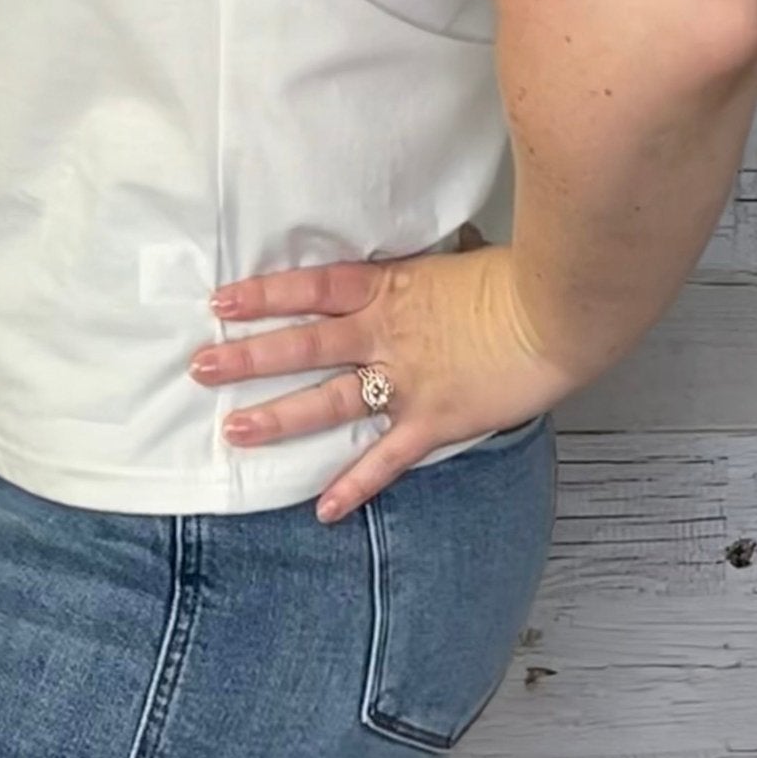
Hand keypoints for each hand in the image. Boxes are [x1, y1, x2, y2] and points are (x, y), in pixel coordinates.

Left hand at [187, 236, 575, 523]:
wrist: (554, 314)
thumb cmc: (514, 278)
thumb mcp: (456, 258)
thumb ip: (428, 264)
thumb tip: (433, 249)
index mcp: (388, 288)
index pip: (311, 289)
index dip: (264, 296)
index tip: (222, 302)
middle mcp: (385, 335)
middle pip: (302, 347)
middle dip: (248, 358)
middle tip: (202, 367)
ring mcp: (406, 381)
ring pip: (328, 403)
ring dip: (279, 419)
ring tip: (235, 432)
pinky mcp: (433, 422)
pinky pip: (385, 460)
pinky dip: (354, 486)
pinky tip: (322, 508)